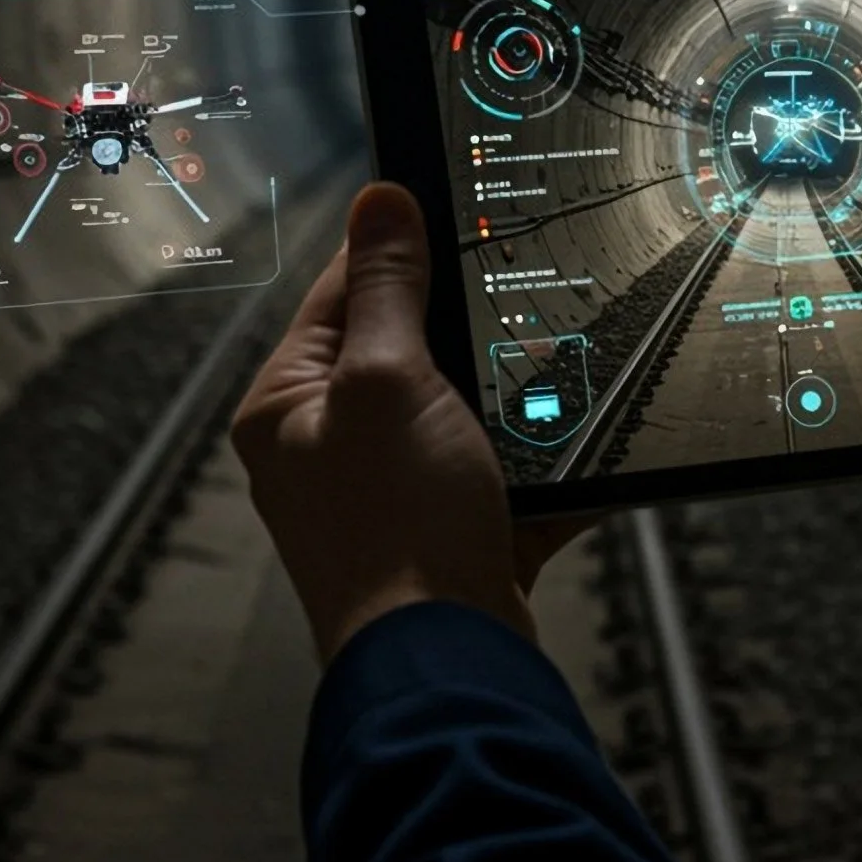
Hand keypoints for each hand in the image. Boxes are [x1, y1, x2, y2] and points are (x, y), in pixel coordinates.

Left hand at [232, 183, 568, 661]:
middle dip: (466, 328)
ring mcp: (390, 492)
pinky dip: (537, 456)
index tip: (456, 212)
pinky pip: (499, 469)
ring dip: (507, 394)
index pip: (342, 292)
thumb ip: (390, 288)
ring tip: (549, 366)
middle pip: (407, 348)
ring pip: (460, 408)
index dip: (402, 250)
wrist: (452, 663)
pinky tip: (573, 438)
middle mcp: (329, 446)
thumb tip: (379, 198)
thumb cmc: (399, 529)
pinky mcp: (447, 530)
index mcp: (288, 404)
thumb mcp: (391, 382)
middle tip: (516, 289)